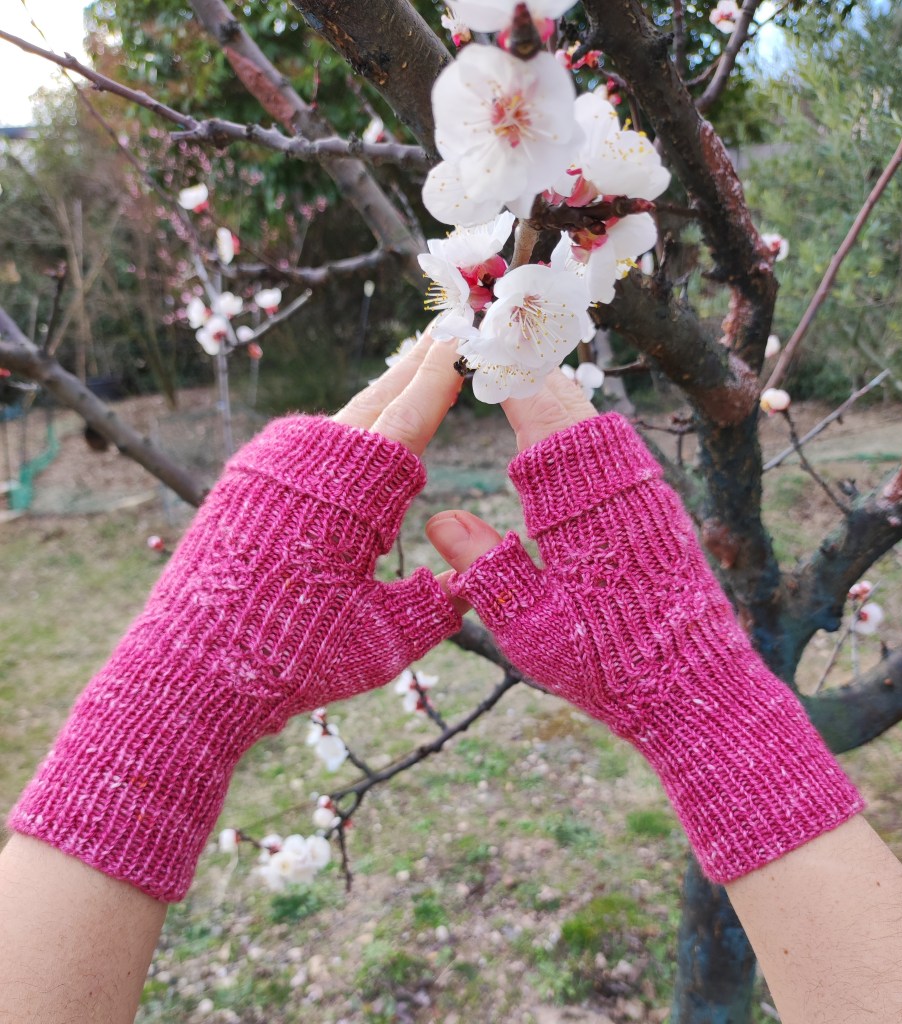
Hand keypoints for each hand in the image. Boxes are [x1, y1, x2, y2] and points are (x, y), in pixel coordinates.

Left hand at [9, 333, 464, 901]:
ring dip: (375, 400)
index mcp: (355, 493)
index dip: (440, 376)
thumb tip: (466, 578)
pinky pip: (302, 446)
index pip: (411, 417)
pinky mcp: (241, 486)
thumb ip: (438, 604)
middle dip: (411, 370)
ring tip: (404, 377)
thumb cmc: (295, 657)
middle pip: (374, 402)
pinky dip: (337, 432)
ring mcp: (269, 470)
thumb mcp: (386, 638)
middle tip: (439, 335)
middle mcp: (310, 466)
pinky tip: (348, 435)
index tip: (459, 336)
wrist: (188, 671)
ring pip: (337, 421)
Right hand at [427, 370, 861, 883]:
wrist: (698, 690)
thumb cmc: (608, 664)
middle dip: (526, 369)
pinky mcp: (659, 507)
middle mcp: (617, 482)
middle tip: (488, 342)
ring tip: (516, 375)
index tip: (471, 341)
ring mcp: (644, 491)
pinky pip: (614, 444)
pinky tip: (560, 435)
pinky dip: (579, 424)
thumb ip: (483, 566)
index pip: (534, 409)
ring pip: (595, 418)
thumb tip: (435, 519)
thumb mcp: (528, 624)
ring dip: (554, 394)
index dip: (501, 371)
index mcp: (577, 503)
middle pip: (568, 399)